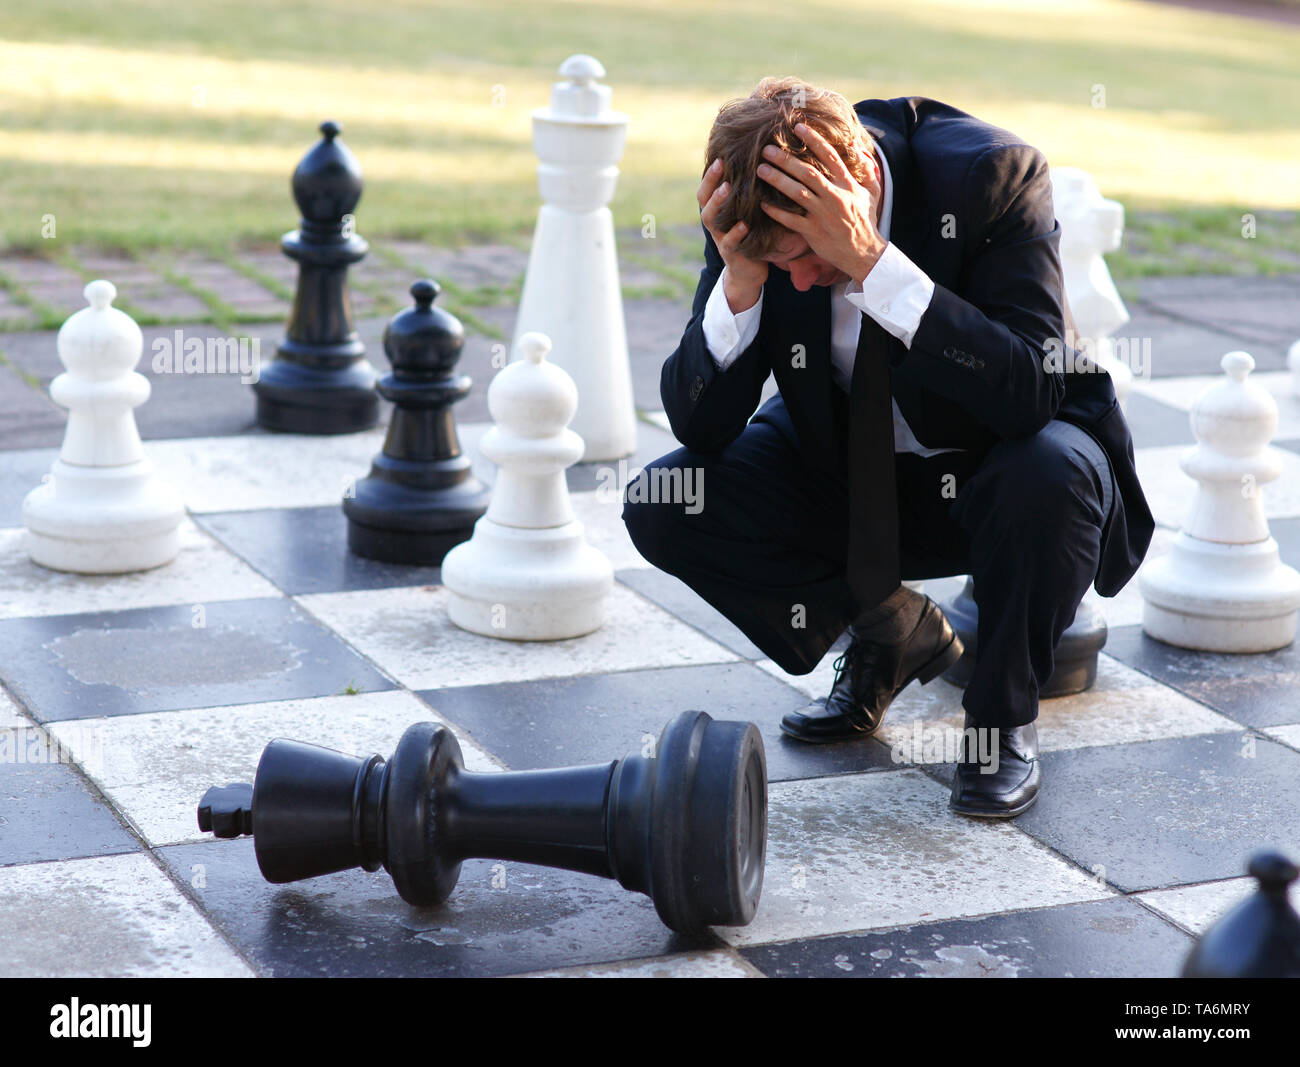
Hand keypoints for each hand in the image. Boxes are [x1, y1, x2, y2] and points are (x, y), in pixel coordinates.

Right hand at [698, 158, 767, 311]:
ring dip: (718, 202)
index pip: (706, 188)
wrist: (749, 271)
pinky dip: (735, 233)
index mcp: (717, 211)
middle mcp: (714, 223)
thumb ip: (746, 194)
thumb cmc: (751, 235)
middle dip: (711, 181)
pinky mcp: (731, 254)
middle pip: (704, 200)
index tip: (721, 156)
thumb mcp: (747, 213)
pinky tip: (744, 224)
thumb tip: (761, 163)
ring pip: (711, 219)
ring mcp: (720, 239)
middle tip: (721, 164)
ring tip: (727, 188)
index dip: (710, 173)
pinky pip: (729, 243)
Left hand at [756, 123, 886, 284]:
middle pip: (808, 173)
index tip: (798, 127)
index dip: (814, 140)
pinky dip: (776, 212)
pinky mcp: (813, 232)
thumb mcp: (871, 192)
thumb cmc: (865, 220)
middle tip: (767, 149)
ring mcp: (823, 215)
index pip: (830, 156)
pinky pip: (791, 220)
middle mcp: (835, 197)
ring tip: (760, 170)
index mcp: (848, 184)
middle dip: (786, 160)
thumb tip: (855, 144)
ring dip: (777, 180)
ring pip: (797, 194)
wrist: (863, 253)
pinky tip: (762, 204)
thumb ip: (865, 167)